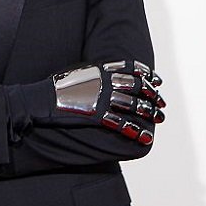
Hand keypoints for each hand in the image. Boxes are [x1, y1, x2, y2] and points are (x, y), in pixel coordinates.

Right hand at [49, 60, 164, 144]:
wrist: (42, 99)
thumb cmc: (57, 87)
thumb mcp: (78, 73)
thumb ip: (95, 74)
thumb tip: (104, 76)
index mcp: (101, 70)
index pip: (131, 69)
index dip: (147, 74)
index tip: (157, 80)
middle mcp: (105, 82)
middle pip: (137, 87)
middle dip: (153, 95)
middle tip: (162, 103)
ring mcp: (102, 98)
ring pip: (134, 105)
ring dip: (150, 112)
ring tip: (160, 118)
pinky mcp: (97, 115)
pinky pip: (122, 124)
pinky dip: (136, 131)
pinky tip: (145, 137)